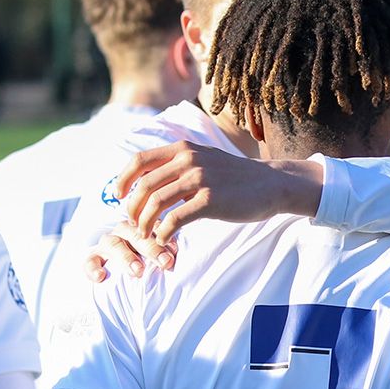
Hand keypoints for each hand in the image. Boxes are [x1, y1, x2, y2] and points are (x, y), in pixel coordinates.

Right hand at [83, 221, 177, 282]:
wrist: (126, 280)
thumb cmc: (151, 266)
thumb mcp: (163, 258)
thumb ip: (172, 254)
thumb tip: (192, 260)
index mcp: (144, 227)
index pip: (153, 226)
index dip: (164, 238)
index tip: (175, 251)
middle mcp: (125, 231)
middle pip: (135, 234)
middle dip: (151, 248)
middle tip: (165, 262)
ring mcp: (108, 243)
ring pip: (114, 244)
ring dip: (126, 257)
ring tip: (138, 271)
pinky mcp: (94, 257)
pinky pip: (90, 261)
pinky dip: (93, 268)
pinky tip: (101, 277)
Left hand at [116, 142, 323, 247]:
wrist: (271, 184)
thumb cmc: (236, 177)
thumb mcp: (205, 159)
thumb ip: (179, 164)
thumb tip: (150, 180)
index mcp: (183, 149)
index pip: (140, 161)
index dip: (122, 180)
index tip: (118, 197)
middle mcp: (188, 160)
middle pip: (144, 186)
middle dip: (132, 208)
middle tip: (132, 223)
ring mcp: (200, 179)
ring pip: (156, 203)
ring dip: (144, 223)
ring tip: (145, 234)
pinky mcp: (210, 200)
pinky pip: (175, 219)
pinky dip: (163, 232)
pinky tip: (163, 239)